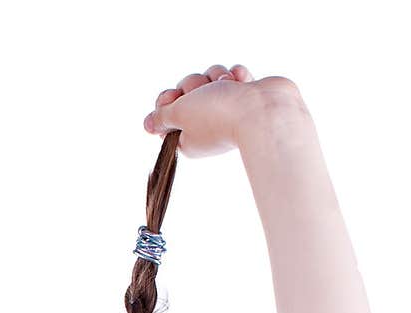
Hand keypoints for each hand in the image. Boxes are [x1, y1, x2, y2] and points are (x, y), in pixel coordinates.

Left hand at [143, 65, 303, 157]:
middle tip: (203, 93)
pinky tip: (242, 83)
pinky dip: (237, 76)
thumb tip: (148, 125)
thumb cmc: (218, 114)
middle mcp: (206, 126)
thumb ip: (162, 117)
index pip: (167, 114)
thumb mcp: (179, 114)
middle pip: (187, 92)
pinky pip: (233, 76)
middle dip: (193, 85)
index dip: (168, 101)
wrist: (263, 110)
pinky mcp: (245, 97)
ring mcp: (227, 111)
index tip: (173, 98)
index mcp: (188, 138)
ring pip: (209, 79)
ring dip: (216, 77)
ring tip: (227, 87)